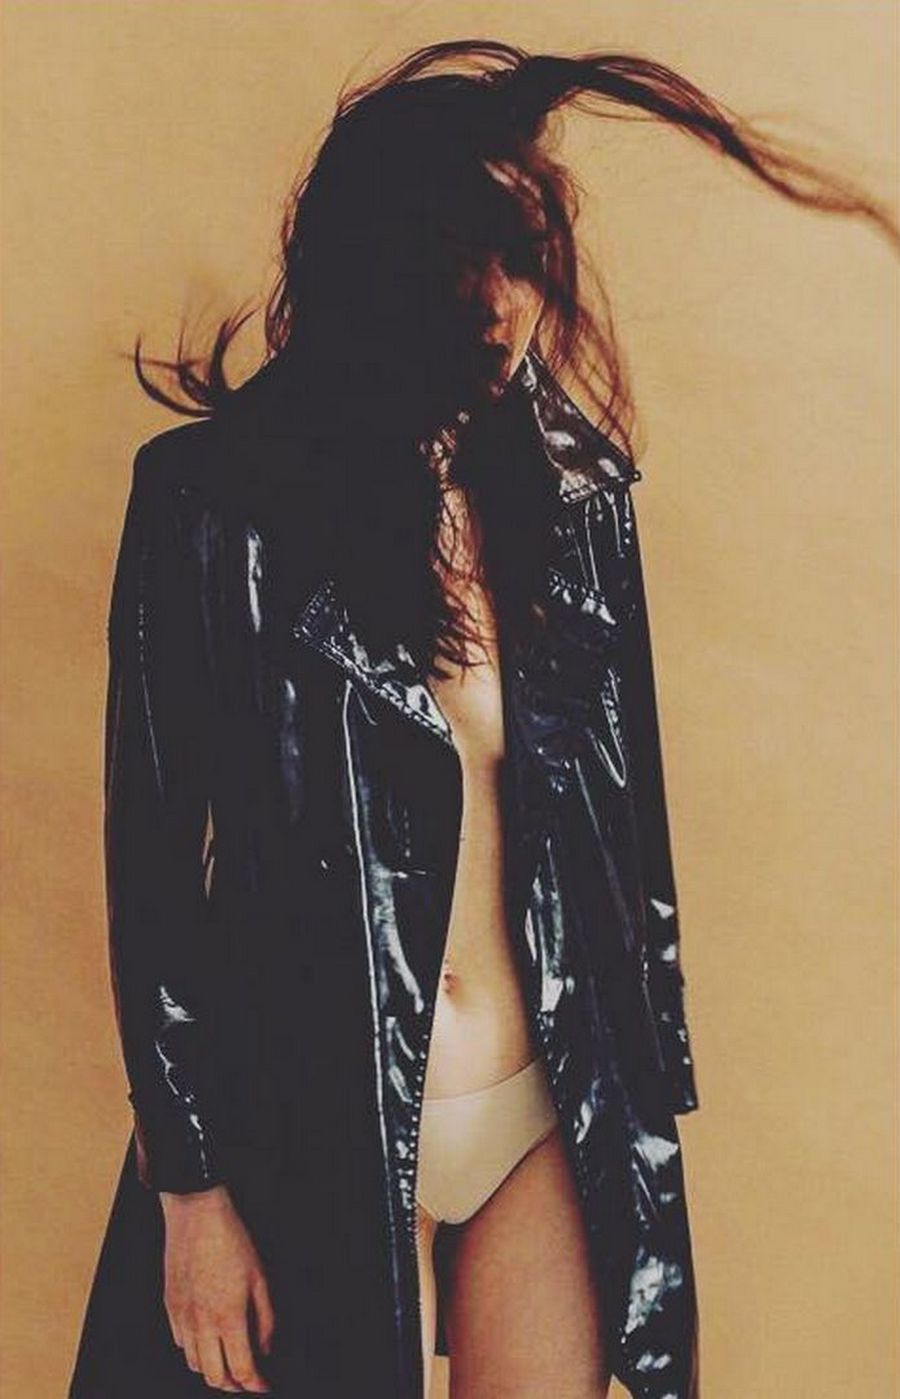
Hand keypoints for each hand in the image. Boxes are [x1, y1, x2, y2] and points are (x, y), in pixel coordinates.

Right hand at [160, 1185, 274, 1392]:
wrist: (196, 1214)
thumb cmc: (231, 1240)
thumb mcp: (261, 1278)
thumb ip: (266, 1319)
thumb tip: (266, 1348)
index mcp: (228, 1318)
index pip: (242, 1370)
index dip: (256, 1384)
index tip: (264, 1385)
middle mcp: (202, 1323)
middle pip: (214, 1376)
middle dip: (233, 1385)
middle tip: (248, 1379)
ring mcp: (182, 1316)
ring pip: (194, 1364)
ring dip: (212, 1370)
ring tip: (228, 1363)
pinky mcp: (170, 1305)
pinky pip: (180, 1342)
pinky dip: (195, 1351)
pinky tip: (206, 1340)